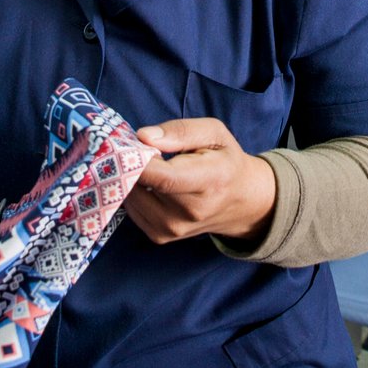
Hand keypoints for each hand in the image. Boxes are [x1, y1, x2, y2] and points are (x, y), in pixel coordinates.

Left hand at [125, 118, 277, 244]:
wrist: (240, 201)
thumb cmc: (224, 160)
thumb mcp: (214, 133)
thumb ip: (180, 131)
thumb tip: (143, 137)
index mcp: (211, 180)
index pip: (164, 178)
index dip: (138, 160)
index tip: (127, 144)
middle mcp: (191, 211)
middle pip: (141, 185)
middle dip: (131, 162)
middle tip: (141, 148)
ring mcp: (174, 228)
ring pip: (130, 196)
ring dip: (131, 178)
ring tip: (151, 166)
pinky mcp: (160, 236)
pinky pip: (131, 209)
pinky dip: (135, 192)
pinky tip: (152, 184)